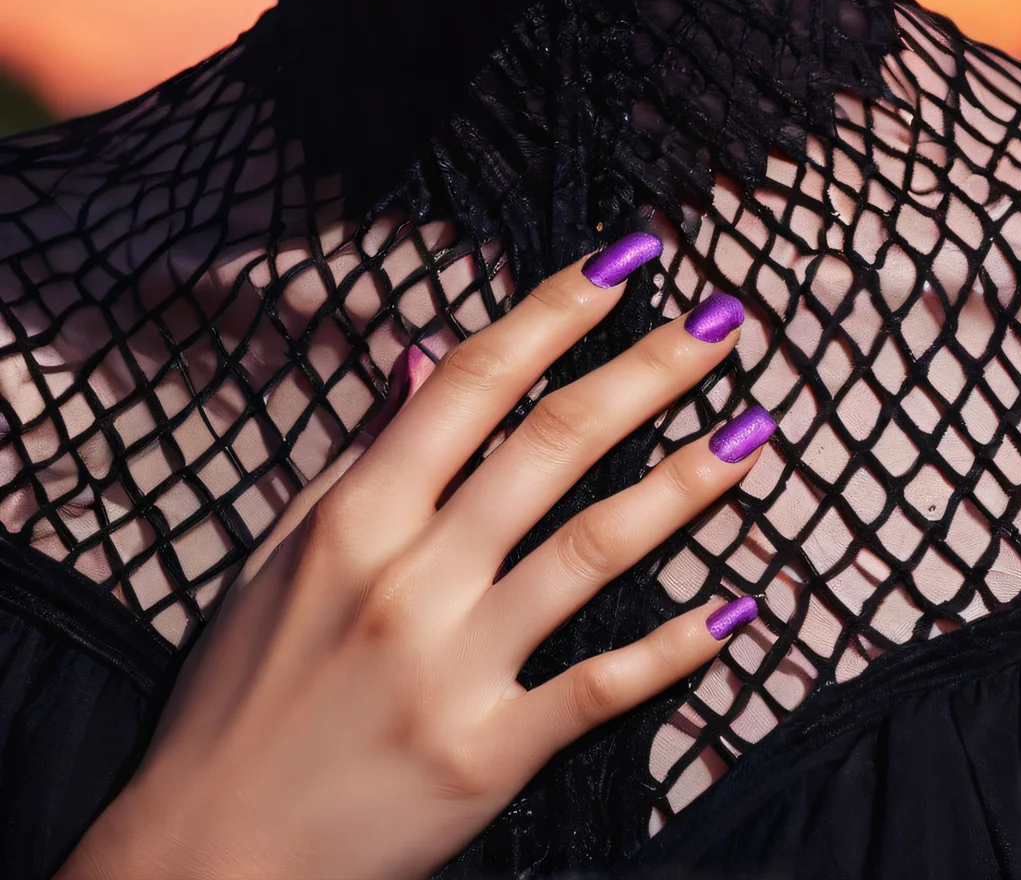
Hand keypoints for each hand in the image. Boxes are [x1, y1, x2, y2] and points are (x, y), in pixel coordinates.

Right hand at [63, 235, 768, 879]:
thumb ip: (364, 452)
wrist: (207, 854)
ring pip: (594, 550)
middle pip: (552, 445)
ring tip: (755, 432)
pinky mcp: (486, 754)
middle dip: (649, 370)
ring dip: (685, 484)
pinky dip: (674, 648)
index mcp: (357, 514)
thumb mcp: (280, 553)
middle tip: (724, 318)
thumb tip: (426, 354)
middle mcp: (412, 576)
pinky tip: (737, 606)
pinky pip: (599, 687)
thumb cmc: (239, 695)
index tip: (629, 258)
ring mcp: (454, 666)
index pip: (476, 381)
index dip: (557, 310)